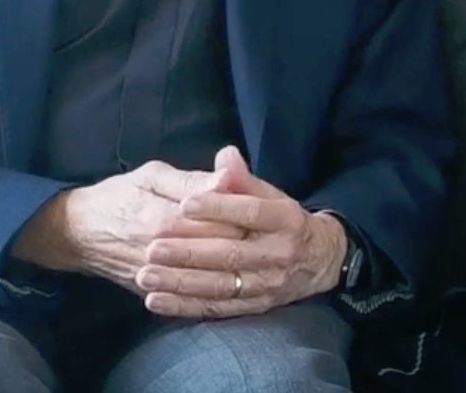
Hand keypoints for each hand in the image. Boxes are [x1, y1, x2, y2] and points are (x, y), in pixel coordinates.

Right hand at [10, 160, 242, 292]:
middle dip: (247, 243)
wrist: (77, 232)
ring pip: (209, 279)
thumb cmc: (118, 196)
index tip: (261, 210)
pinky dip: (214, 291)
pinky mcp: (152, 293)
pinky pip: (190, 299)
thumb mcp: (152, 175)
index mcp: (165, 218)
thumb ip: (192, 179)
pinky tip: (231, 282)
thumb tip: (229, 176)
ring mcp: (157, 277)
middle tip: (262, 234)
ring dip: (234, 270)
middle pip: (221, 253)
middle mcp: (161, 253)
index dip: (247, 217)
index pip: (223, 222)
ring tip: (248, 256)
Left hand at [134, 145, 348, 318]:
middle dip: (189, 252)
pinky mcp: (255, 307)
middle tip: (152, 247)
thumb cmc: (284, 222)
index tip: (185, 204)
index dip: (218, 209)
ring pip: (220, 285)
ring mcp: (267, 284)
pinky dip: (184, 307)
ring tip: (146, 275)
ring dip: (180, 283)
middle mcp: (279, 254)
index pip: (251, 212)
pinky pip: (216, 309)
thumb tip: (225, 156)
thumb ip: (243, 179)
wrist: (319, 261)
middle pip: (230, 254)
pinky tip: (156, 301)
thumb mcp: (272, 194)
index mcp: (285, 220)